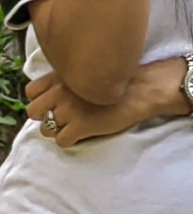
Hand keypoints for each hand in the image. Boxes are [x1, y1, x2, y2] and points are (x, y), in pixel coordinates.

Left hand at [24, 59, 182, 146]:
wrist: (141, 91)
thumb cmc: (120, 82)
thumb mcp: (89, 72)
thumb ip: (68, 80)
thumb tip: (55, 95)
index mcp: (60, 77)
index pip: (31, 92)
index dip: (42, 99)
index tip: (56, 103)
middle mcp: (58, 93)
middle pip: (34, 112)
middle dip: (47, 117)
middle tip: (64, 118)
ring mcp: (68, 110)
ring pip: (46, 130)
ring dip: (58, 131)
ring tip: (76, 127)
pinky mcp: (80, 126)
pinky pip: (61, 141)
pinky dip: (70, 141)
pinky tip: (84, 135)